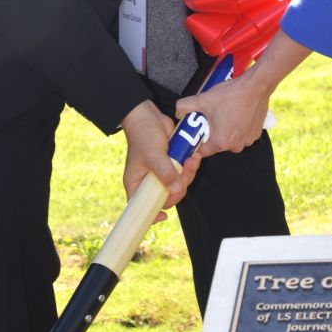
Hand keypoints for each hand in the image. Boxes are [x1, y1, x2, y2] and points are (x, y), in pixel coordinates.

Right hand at [121, 100, 199, 217]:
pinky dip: (191, 166)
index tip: (164, 216)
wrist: (148, 115)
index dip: (152, 215)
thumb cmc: (143, 135)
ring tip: (192, 159)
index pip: (142, 206)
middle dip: (180, 186)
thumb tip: (176, 189)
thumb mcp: (153, 155)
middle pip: (168, 196)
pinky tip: (194, 156)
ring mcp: (161, 172)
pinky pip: (184, 172)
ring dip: (189, 174)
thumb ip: (165, 172)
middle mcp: (148, 181)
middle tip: (185, 170)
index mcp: (137, 183)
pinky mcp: (172, 163)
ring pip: (179, 184)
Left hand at [175, 69, 272, 156]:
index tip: (197, 131)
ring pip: (230, 139)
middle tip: (211, 118)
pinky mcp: (256, 134)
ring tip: (225, 114)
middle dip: (212, 133)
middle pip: (217, 145)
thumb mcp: (203, 99)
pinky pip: (242, 135)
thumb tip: (177, 111)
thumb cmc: (231, 94)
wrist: (256, 86)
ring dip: (227, 130)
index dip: (198, 141)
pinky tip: (237, 114)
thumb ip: (185, 106)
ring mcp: (247, 141)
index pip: (203, 150)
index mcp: (220, 142)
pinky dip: (239, 128)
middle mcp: (235, 146)